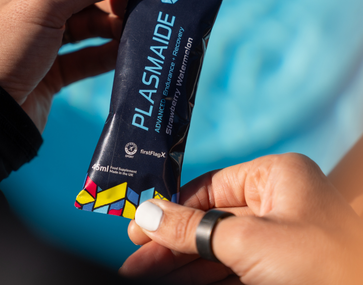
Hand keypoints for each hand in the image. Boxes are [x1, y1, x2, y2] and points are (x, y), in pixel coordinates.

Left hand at [0, 0, 155, 130]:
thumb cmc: (2, 49)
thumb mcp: (46, 5)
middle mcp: (32, 1)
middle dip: (118, 0)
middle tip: (149, 6)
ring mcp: (44, 36)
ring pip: (92, 25)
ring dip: (116, 28)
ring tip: (141, 30)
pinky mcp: (55, 66)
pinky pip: (89, 54)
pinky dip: (109, 53)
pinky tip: (128, 52)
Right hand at [120, 153, 362, 283]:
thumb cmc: (319, 266)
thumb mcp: (247, 241)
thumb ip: (192, 228)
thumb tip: (147, 214)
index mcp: (274, 177)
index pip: (210, 187)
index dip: (172, 206)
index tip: (140, 224)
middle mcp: (275, 203)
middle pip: (208, 220)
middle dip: (171, 242)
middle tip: (134, 260)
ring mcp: (277, 238)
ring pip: (217, 247)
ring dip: (181, 263)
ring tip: (142, 274)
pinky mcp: (277, 269)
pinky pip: (230, 268)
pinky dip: (202, 277)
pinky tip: (173, 281)